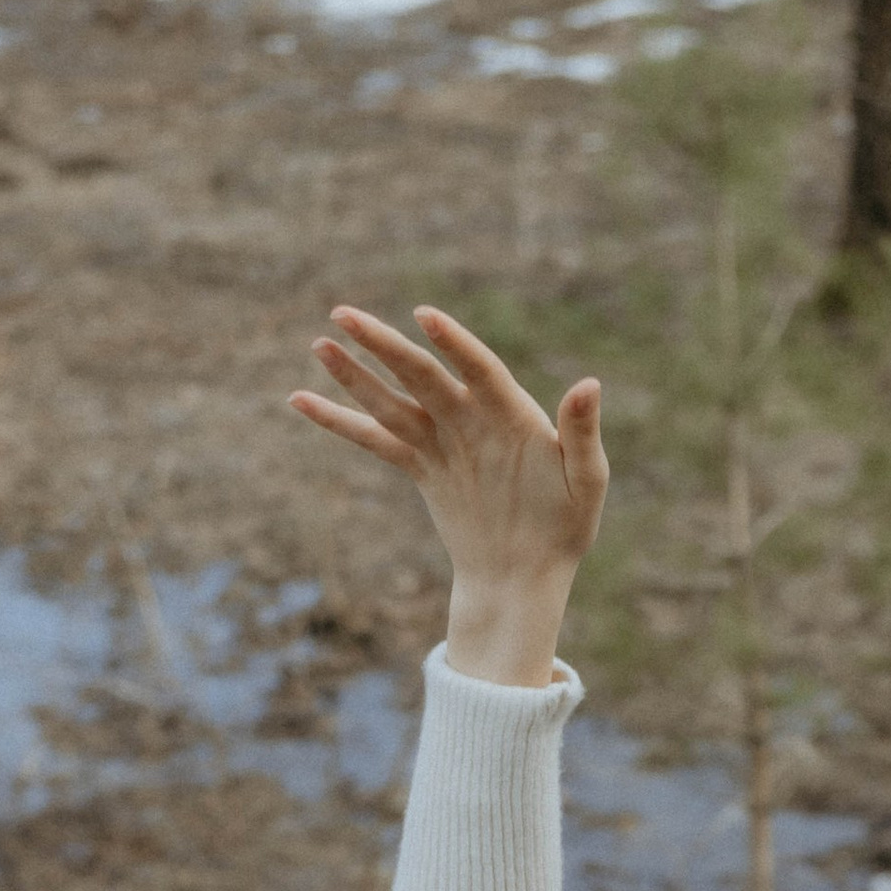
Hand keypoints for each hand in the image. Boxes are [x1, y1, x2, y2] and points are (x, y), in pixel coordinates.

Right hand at [287, 303, 606, 685]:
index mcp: (511, 414)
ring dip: (355, 374)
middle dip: (382, 345)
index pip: (478, 368)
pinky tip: (302, 400)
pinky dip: (340, 422)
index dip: (454, 344)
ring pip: (392, 400)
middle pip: (421, 374)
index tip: (424, 317)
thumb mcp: (584, 482)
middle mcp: (472, 418)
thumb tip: (589, 384)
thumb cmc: (564, 528)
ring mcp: (443, 440)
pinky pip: (375, 440)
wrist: (526, 576)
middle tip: (341, 314)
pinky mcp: (422, 466)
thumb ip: (582, 433)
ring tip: (320, 344)